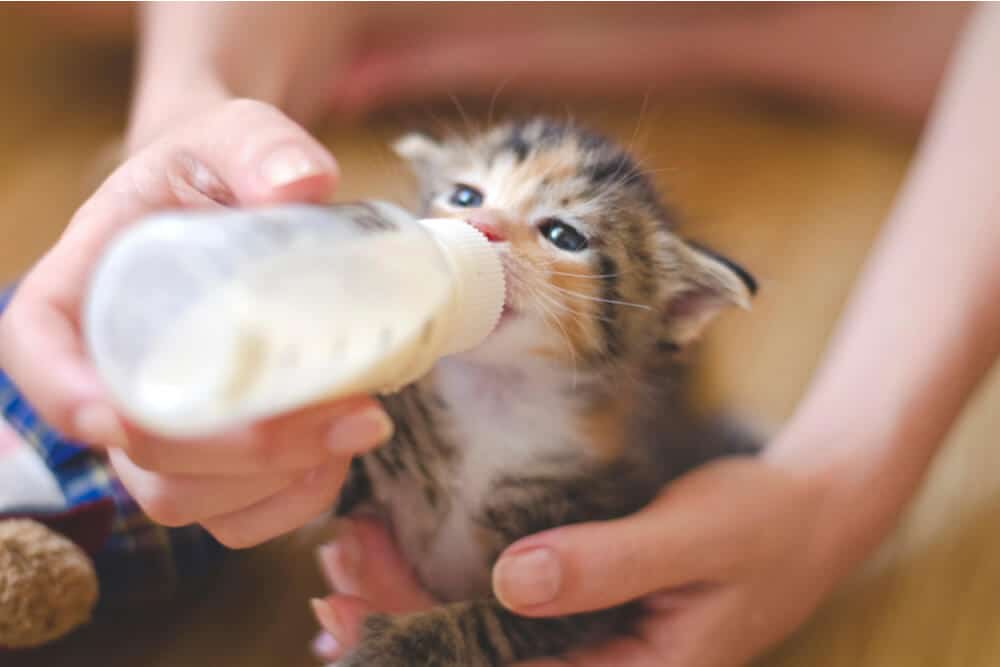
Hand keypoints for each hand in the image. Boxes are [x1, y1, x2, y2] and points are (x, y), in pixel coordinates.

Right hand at [0, 98, 392, 547]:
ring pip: (187, 498)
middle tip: (346, 411)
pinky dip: (292, 501)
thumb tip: (301, 183)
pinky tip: (341, 452)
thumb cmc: (220, 172)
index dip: (66, 395)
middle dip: (239, 452)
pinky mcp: (212, 457)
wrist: (243, 208)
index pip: (36, 349)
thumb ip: (260, 145)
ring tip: (360, 422)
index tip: (118, 416)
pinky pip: (235, 516)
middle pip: (136, 452)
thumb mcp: (234, 134)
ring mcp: (162, 425)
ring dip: (276, 480)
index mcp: (84, 286)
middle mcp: (110, 369)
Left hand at [311, 457, 842, 665]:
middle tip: (334, 574)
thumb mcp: (694, 538)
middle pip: (479, 665)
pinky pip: (508, 618)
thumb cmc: (763, 525)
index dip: (417, 651)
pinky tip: (402, 577)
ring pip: (484, 642)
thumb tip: (511, 583)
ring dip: (413, 609)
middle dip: (398, 626)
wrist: (811, 512)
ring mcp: (594, 647)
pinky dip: (451, 595)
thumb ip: (608, 564)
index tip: (351, 612)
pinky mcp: (590, 612)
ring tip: (348, 569)